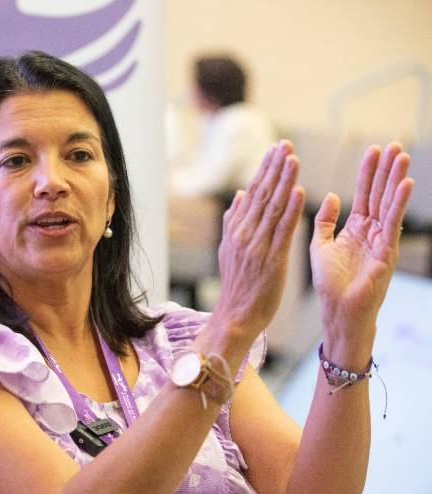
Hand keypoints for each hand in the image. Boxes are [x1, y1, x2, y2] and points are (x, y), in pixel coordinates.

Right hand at [210, 141, 305, 345]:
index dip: (264, 170)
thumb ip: (234, 221)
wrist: (235, 315)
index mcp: (236, 230)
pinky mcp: (271, 260)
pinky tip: (298, 192)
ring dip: (284, 181)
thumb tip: (241, 195)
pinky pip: (282, 230)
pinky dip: (290, 210)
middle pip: (262, 194)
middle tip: (285, 144)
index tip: (275, 149)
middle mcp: (245, 234)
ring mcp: (257, 246)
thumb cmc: (237, 285)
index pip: (252, 193)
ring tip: (293, 159)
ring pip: (272, 207)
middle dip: (274, 168)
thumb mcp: (229, 250)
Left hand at [310, 143, 413, 362]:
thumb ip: (325, 221)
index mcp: (355, 230)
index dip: (368, 173)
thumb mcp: (321, 246)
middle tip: (393, 145)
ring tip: (401, 156)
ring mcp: (382, 241)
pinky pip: (393, 223)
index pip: (363, 195)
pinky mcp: (387, 252)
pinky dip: (398, 203)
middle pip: (379, 195)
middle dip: (385, 170)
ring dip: (395, 179)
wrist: (337, 311)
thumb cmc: (329, 284)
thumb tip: (334, 196)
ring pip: (389, 204)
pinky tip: (405, 184)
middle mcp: (371, 232)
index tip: (372, 150)